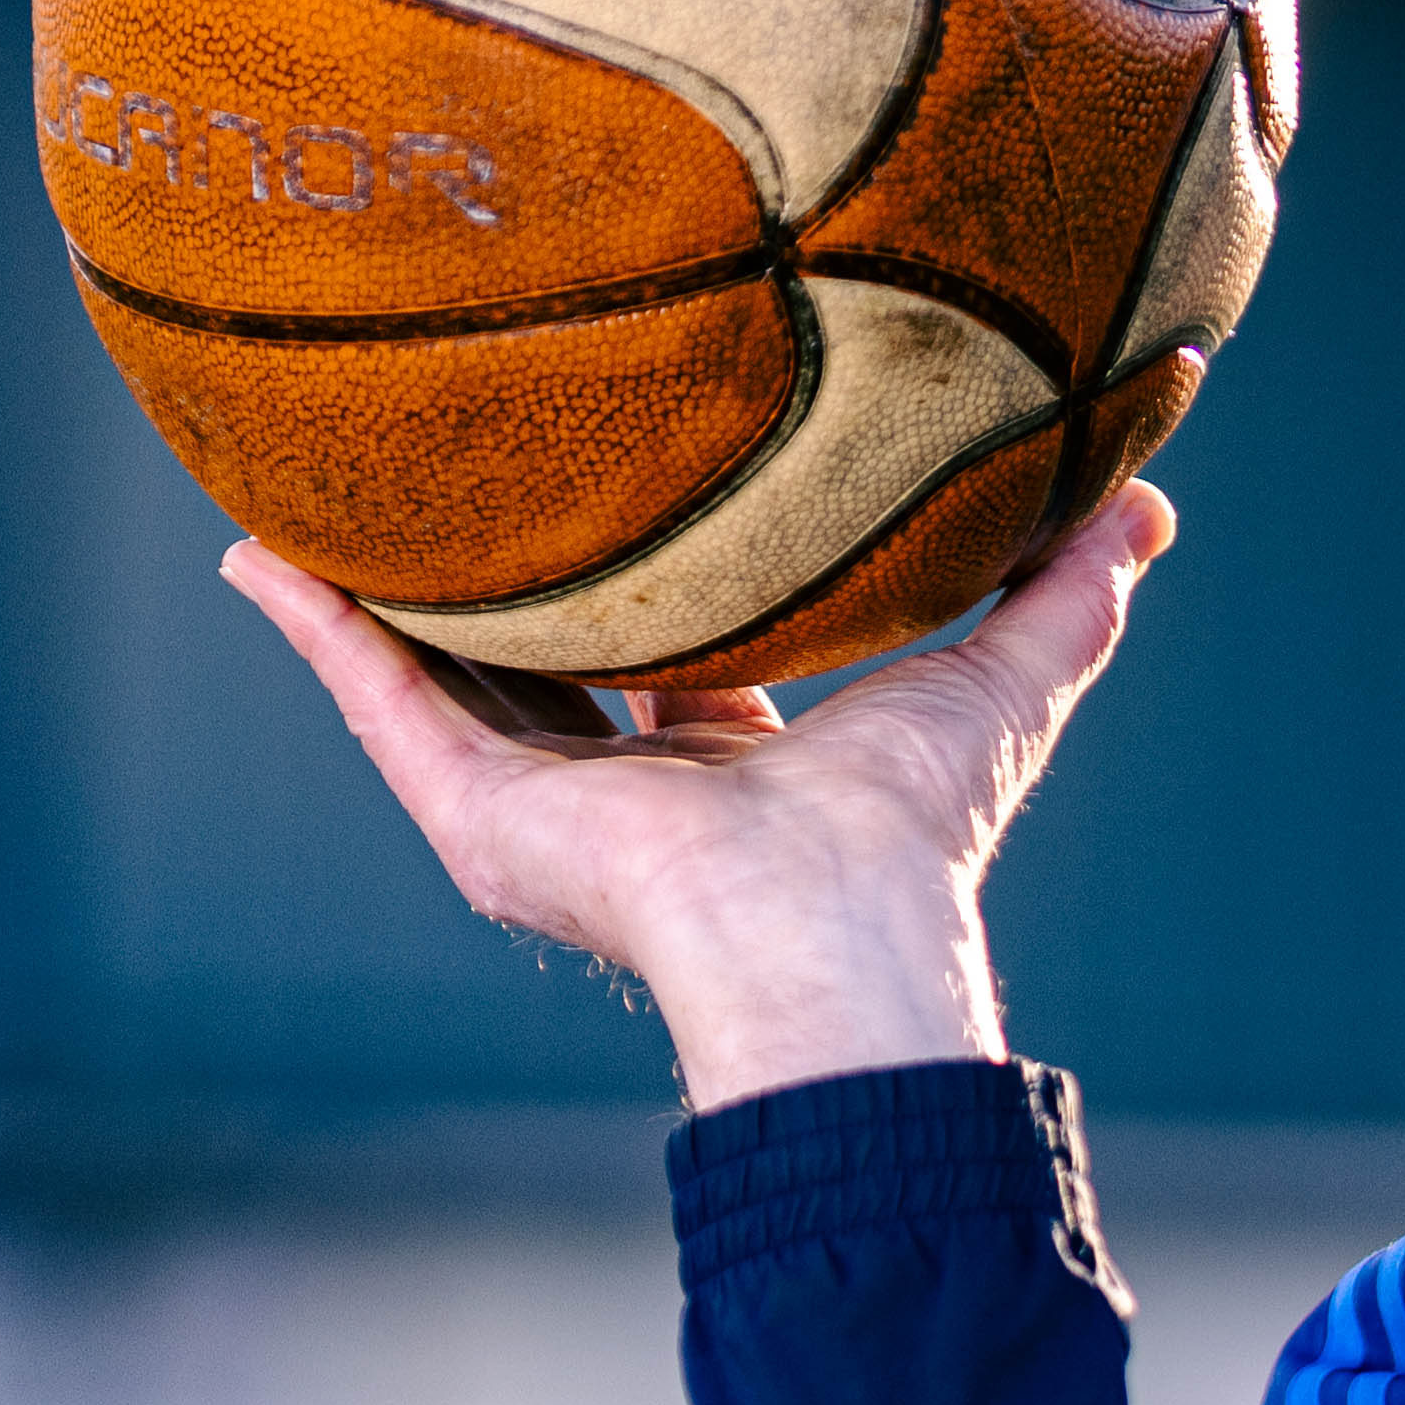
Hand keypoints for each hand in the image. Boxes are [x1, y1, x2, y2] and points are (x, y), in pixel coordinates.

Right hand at [223, 482, 1176, 1113]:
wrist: (831, 925)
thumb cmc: (914, 829)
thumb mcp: (1001, 683)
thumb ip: (1066, 598)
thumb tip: (1148, 504)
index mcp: (732, 773)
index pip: (672, 665)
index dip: (649, 585)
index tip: (620, 490)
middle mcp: (628, 794)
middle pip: (538, 669)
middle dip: (488, 586)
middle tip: (439, 479)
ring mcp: (540, 810)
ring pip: (434, 679)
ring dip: (368, 594)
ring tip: (304, 490)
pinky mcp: (476, 819)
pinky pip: (376, 702)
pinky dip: (317, 629)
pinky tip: (255, 551)